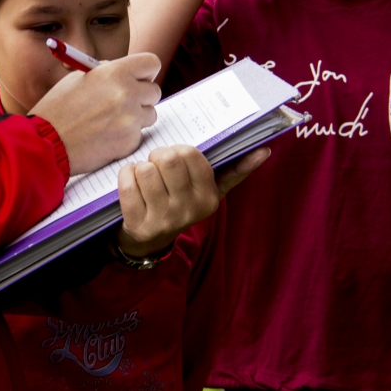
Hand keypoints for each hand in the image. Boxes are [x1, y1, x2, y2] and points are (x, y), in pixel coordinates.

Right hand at [30, 53, 161, 173]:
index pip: (152, 63)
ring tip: (111, 120)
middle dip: (142, 95)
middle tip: (125, 101)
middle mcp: (127, 94)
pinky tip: (105, 135)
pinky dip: (127, 135)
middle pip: (154, 90)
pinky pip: (139, 134)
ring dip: (136, 116)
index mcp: (114, 73)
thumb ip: (106, 72)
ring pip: (150, 114)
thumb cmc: (57, 109)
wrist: (46, 142)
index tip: (140, 78)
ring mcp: (130, 120)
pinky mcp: (129, 141)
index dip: (146, 71)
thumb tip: (125, 72)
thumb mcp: (78, 78)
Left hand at [115, 146, 269, 256]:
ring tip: (145, 177)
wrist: (150, 240)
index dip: (178, 150)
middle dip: (158, 155)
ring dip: (140, 167)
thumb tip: (265, 151)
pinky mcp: (138, 224)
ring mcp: (163, 219)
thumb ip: (236, 169)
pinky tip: (131, 184)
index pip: (191, 154)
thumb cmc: (182, 203)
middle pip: (167, 158)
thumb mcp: (210, 190)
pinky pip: (126, 183)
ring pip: (145, 169)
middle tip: (157, 166)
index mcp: (209, 198)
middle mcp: (189, 211)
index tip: (175, 159)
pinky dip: (125, 176)